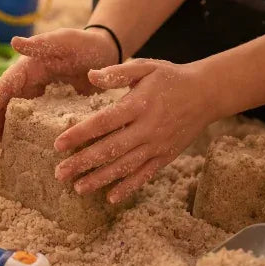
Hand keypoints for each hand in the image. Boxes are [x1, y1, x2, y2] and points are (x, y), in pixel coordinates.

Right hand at [0, 28, 119, 152]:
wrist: (105, 55)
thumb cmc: (84, 44)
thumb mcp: (65, 41)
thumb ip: (41, 44)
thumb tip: (14, 42)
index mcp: (27, 68)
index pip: (5, 87)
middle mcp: (27, 85)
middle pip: (2, 106)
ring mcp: (36, 100)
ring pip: (10, 118)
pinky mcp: (48, 112)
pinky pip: (28, 125)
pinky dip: (15, 136)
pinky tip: (5, 151)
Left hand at [55, 59, 212, 202]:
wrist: (207, 94)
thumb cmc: (170, 77)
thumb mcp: (145, 68)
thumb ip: (117, 73)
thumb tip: (91, 76)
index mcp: (138, 105)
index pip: (103, 122)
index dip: (79, 134)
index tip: (58, 144)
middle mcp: (147, 128)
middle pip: (110, 149)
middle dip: (83, 163)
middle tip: (59, 173)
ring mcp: (157, 145)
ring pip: (125, 166)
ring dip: (100, 179)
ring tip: (77, 188)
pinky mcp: (166, 156)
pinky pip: (145, 175)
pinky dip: (128, 187)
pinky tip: (111, 198)